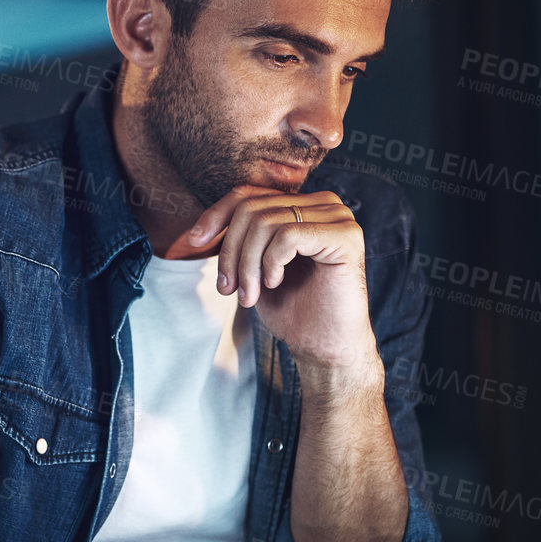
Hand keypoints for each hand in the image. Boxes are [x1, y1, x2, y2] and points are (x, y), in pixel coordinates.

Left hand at [184, 186, 373, 371]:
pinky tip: (275, 283)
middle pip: (252, 209)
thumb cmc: (291, 308)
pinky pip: (288, 236)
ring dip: (247, 265)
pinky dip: (271, 263)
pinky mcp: (346, 237)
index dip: (216, 216)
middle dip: (230, 251)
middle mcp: (324, 204)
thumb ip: (241, 238)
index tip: (194, 242)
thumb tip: (199, 229)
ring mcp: (338, 218)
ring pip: (266, 222)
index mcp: (303, 205)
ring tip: (248, 295)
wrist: (323, 346)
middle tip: (227, 288)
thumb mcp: (255, 266)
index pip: (248, 195)